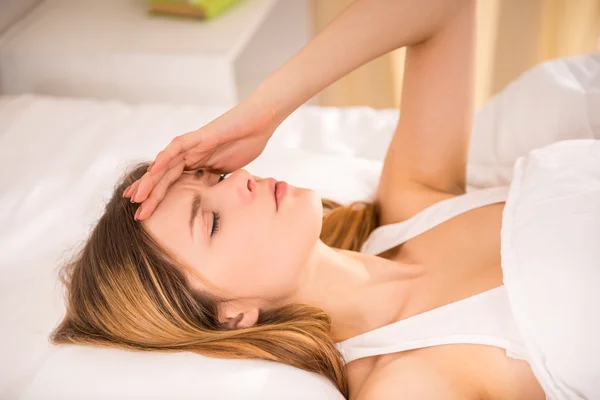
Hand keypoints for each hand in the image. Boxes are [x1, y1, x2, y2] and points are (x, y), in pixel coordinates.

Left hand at [123, 95, 277, 219]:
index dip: (157, 196)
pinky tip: (153, 170)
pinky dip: (164, 157)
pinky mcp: (201, 136)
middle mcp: (190, 154)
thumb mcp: (230, 170)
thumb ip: (218, 180)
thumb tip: (215, 200)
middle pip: (164, 176)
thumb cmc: (249, 142)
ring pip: (166, 164)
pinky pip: (178, 146)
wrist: (261, 122)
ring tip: (136, 197)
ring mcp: (194, 144)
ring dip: (150, 181)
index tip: (144, 211)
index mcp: (197, 163)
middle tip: (136, 214)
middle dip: (149, 195)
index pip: (171, 182)